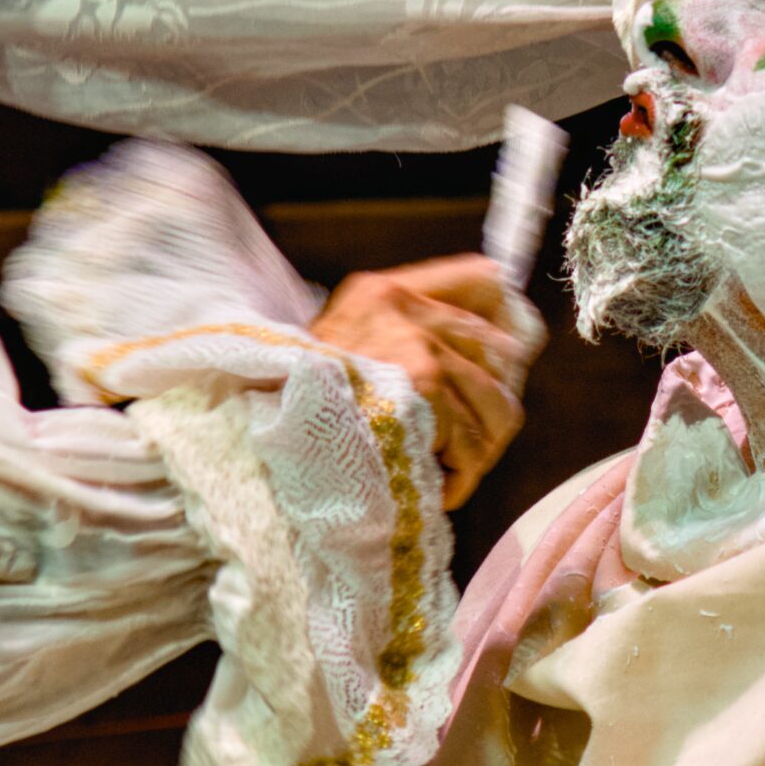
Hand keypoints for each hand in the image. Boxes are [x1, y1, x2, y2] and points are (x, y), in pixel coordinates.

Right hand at [308, 254, 542, 509]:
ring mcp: (417, 347)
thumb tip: (493, 355)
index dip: (504, 322)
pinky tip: (431, 485)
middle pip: (501, 353)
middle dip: (489, 406)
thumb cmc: (298, 408)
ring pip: (497, 405)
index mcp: (381, 293)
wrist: (259, 440)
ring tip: (441, 467)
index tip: (506, 358)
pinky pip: (474, 445)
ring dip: (474, 448)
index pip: (481, 280)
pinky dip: (459, 477)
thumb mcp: (344, 348)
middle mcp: (403, 309)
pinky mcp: (424, 391)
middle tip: (461, 441)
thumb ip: (403, 339)